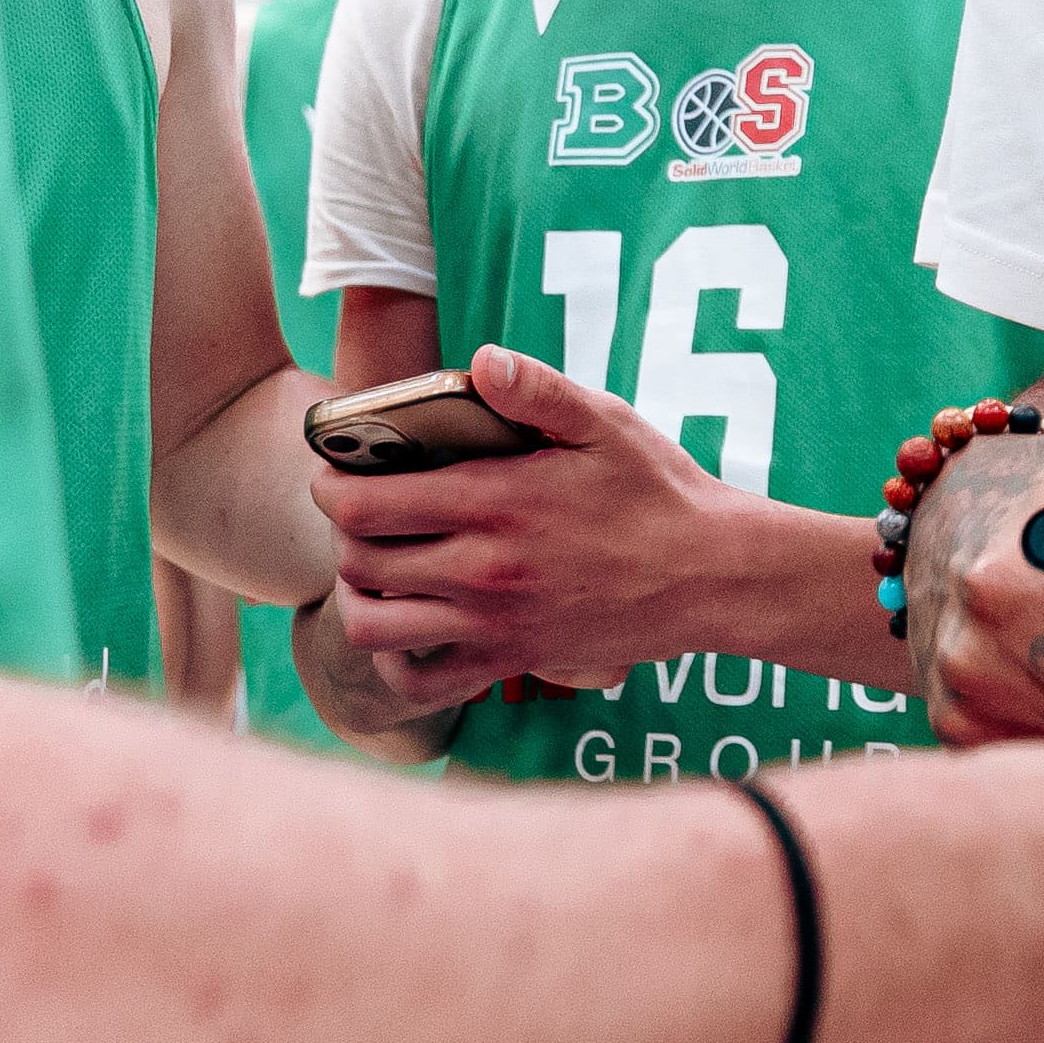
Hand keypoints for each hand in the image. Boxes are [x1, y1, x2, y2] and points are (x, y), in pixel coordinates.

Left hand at [318, 347, 812, 698]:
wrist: (712, 576)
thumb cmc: (659, 491)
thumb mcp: (606, 423)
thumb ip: (538, 389)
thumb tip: (481, 360)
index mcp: (496, 503)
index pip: (368, 503)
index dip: (331, 486)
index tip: (332, 471)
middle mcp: (484, 570)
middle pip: (360, 562)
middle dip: (344, 534)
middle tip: (358, 512)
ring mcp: (495, 624)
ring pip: (375, 626)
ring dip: (358, 596)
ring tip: (373, 569)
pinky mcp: (513, 661)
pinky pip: (422, 682)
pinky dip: (396, 660)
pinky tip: (409, 627)